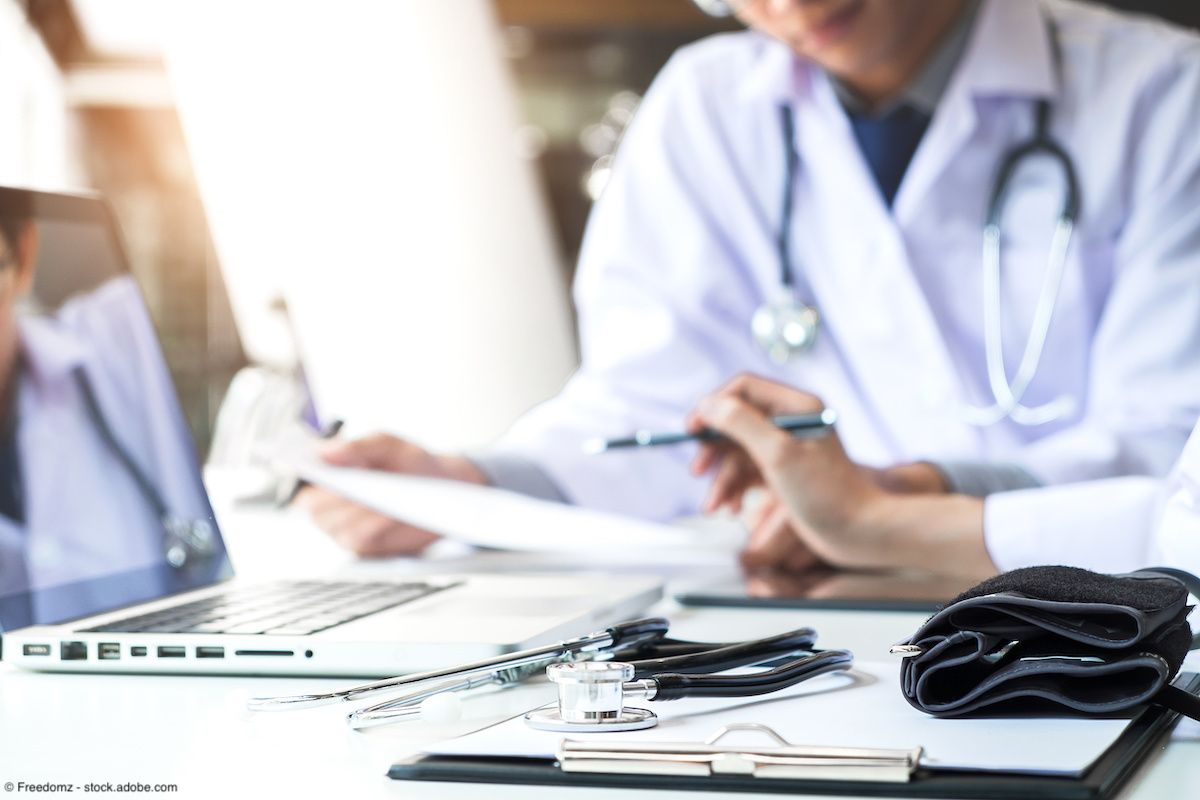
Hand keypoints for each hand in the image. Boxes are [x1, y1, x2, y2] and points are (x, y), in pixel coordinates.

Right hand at [293, 433, 486, 556]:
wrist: (446, 489)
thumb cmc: (411, 464)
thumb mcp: (390, 446)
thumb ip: (360, 446)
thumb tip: (326, 452)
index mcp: (331, 474)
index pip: (305, 476)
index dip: (305, 473)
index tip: (313, 466)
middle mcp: (332, 505)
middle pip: (317, 507)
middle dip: (334, 496)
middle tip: (353, 483)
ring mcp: (347, 528)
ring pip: (337, 526)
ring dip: (356, 512)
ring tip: (379, 498)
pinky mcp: (366, 547)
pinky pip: (360, 540)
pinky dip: (373, 526)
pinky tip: (388, 513)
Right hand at [689, 376, 884, 567]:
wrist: (861, 532)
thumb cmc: (828, 494)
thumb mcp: (778, 454)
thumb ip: (741, 424)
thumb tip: (708, 405)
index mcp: (797, 406)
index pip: (744, 389)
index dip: (714, 406)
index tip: (692, 429)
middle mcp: (792, 421)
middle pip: (737, 421)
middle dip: (715, 448)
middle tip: (699, 470)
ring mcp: (789, 447)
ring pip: (740, 452)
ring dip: (723, 478)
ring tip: (714, 506)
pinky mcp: (787, 472)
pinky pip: (750, 472)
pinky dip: (737, 489)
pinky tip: (731, 508)